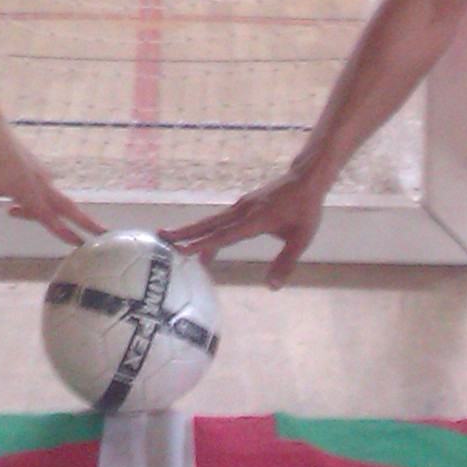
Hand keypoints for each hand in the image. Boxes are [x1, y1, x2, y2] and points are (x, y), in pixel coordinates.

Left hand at [0, 119, 105, 246]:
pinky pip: (46, 190)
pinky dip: (38, 201)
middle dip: (87, 221)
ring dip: (47, 212)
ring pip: (53, 200)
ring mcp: (42, 174)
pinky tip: (13, 201)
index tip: (82, 244)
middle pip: (68, 207)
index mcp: (27, 191)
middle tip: (106, 233)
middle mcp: (40, 184)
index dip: (66, 233)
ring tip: (11, 211)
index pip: (50, 218)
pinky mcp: (38, 168)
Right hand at [165, 162, 330, 287]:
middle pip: (209, 224)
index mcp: (256, 220)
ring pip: (212, 221)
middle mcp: (242, 211)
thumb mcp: (302, 239)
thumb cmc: (306, 210)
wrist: (306, 180)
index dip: (204, 244)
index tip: (183, 250)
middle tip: (161, 237)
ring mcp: (241, 206)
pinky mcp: (242, 205)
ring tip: (170, 240)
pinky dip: (206, 230)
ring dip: (191, 230)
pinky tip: (201, 243)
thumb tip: (271, 287)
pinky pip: (219, 220)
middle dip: (185, 232)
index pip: (225, 235)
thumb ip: (286, 262)